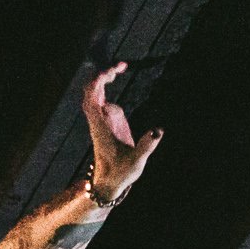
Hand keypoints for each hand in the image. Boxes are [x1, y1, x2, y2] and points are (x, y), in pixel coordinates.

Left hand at [82, 61, 162, 203]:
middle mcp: (98, 121)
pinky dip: (106, 84)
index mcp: (100, 128)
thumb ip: (147, 145)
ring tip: (121, 65)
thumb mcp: (136, 162)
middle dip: (102, 75)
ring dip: (104, 77)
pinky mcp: (106, 122)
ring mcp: (101, 120)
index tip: (114, 72)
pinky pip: (101, 98)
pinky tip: (118, 72)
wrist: (109, 183)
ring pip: (94, 93)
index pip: (92, 100)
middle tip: (121, 66)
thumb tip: (158, 130)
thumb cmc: (120, 174)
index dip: (99, 83)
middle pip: (91, 92)